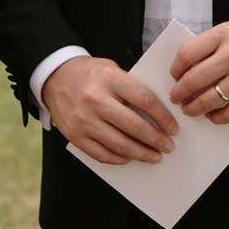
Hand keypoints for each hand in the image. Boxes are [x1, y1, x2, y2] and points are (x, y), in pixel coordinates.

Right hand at [40, 56, 177, 164]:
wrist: (55, 77)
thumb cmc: (89, 73)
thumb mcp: (112, 69)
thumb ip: (132, 88)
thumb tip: (159, 113)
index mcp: (110, 79)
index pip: (145, 100)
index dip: (163, 117)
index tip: (173, 127)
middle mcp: (95, 100)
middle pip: (134, 126)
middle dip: (156, 140)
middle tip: (168, 146)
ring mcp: (83, 120)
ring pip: (119, 144)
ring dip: (141, 153)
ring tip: (154, 156)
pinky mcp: (75, 136)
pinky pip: (102, 154)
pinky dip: (120, 159)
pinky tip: (130, 158)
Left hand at [168, 16, 228, 122]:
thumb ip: (214, 42)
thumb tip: (189, 61)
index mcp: (225, 34)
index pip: (187, 53)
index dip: (175, 67)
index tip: (174, 74)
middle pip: (194, 79)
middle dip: (179, 92)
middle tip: (175, 96)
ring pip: (209, 99)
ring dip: (194, 107)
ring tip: (190, 109)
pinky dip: (217, 117)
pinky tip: (213, 116)